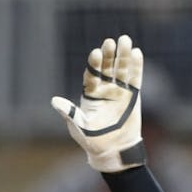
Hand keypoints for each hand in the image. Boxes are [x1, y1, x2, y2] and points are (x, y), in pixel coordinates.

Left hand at [50, 34, 145, 172]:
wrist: (113, 151)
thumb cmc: (93, 141)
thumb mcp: (78, 127)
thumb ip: (69, 113)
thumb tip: (54, 101)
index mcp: (90, 94)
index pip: (91, 74)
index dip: (94, 64)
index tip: (95, 53)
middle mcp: (104, 89)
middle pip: (106, 68)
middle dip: (108, 55)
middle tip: (110, 42)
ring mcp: (119, 91)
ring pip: (121, 70)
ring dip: (123, 56)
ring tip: (125, 40)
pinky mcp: (132, 95)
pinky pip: (135, 78)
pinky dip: (136, 66)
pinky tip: (137, 53)